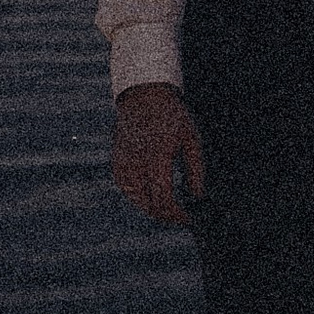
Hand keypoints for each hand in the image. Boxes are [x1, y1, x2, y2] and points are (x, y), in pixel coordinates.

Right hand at [112, 83, 205, 225]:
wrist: (143, 95)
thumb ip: (195, 170)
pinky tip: (153, 192)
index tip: (188, 218)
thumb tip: (197, 196)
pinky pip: (128, 190)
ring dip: (154, 207)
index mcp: (157, 157)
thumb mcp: (191, 139)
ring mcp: (123, 164)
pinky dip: (141, 196)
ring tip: (171, 204)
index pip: (163, 200)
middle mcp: (136, 164)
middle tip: (182, 215)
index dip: (177, 215)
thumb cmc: (172, 115)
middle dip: (167, 215)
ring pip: (138, 201)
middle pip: (150, 206)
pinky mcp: (117, 164)